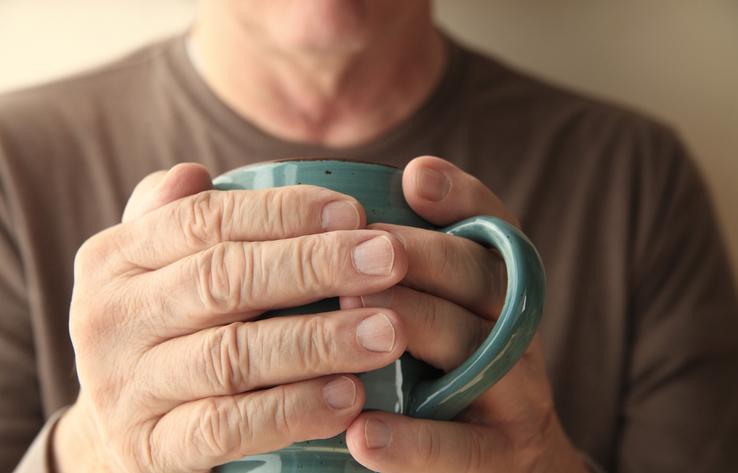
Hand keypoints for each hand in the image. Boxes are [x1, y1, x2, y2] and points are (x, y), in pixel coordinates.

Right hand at [53, 163, 409, 471]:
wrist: (123, 427)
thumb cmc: (163, 330)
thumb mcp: (154, 270)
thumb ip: (176, 221)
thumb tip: (196, 173)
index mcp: (113, 259)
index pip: (203, 219)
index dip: (283, 212)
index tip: (356, 212)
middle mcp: (109, 319)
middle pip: (222, 279)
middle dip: (314, 265)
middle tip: (389, 259)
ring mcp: (124, 390)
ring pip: (231, 355)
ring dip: (318, 340)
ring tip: (387, 331)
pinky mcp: (151, 450)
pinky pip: (227, 428)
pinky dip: (292, 410)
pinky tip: (349, 397)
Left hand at [341, 156, 587, 472]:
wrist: (507, 463)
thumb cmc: (451, 375)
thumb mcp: (444, 313)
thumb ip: (416, 269)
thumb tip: (380, 198)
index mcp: (500, 290)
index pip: (494, 231)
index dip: (461, 199)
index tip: (414, 178)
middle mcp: (515, 332)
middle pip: (479, 279)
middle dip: (418, 257)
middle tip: (354, 247)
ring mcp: (516, 396)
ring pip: (474, 351)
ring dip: (415, 325)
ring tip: (354, 308)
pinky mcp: (501, 458)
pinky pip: (462, 449)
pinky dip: (414, 440)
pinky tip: (363, 433)